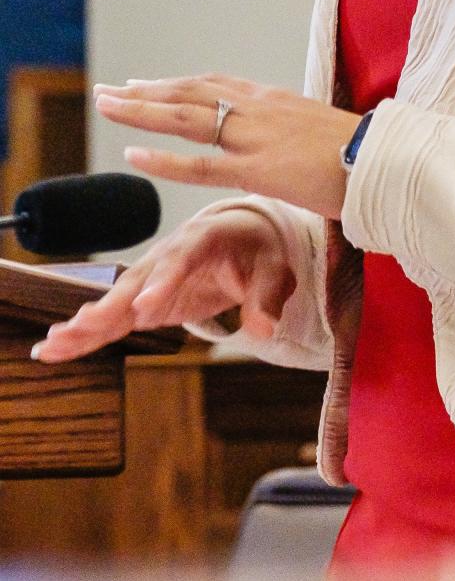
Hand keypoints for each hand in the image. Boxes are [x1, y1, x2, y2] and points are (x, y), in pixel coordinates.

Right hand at [32, 208, 296, 361]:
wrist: (242, 234)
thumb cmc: (258, 248)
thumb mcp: (274, 268)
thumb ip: (267, 297)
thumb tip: (263, 329)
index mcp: (203, 237)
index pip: (181, 259)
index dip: (162, 282)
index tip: (143, 308)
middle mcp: (169, 254)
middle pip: (136, 279)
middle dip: (109, 305)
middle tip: (82, 327)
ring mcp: (152, 276)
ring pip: (116, 300)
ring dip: (86, 322)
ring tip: (53, 343)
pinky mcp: (144, 299)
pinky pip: (114, 317)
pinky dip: (87, 332)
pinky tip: (57, 347)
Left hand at [92, 73, 362, 218]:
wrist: (389, 161)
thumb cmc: (365, 154)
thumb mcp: (323, 132)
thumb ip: (295, 134)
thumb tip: (288, 143)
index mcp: (274, 100)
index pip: (214, 85)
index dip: (176, 85)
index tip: (146, 84)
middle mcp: (259, 110)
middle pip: (190, 92)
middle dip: (146, 92)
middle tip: (109, 92)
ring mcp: (256, 137)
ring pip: (186, 118)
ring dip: (141, 110)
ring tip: (106, 105)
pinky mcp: (258, 169)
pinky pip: (200, 164)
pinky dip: (163, 159)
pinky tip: (133, 153)